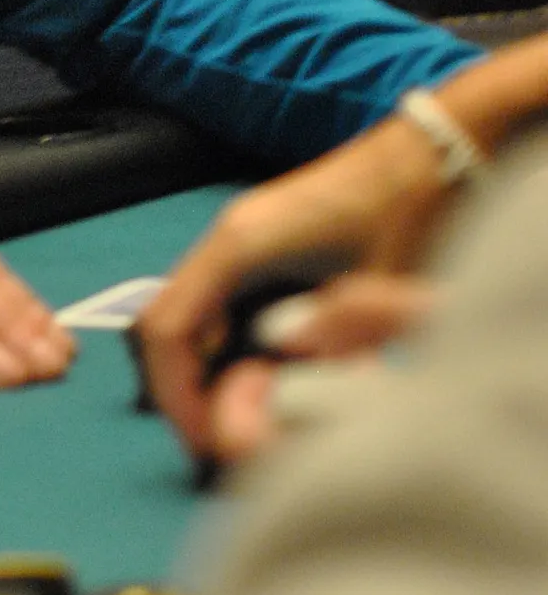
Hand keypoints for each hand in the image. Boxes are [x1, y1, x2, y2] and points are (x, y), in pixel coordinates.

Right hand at [137, 113, 451, 454]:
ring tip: (229, 413)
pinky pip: (212, 300)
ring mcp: (237, 235)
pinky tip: (253, 371)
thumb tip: (287, 412)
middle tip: (213, 436)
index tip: (205, 439)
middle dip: (179, 386)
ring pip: (184, 312)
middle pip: (163, 322)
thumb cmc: (408, 215)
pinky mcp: (257, 242)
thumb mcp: (373, 295)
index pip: (167, 330)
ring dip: (195, 366)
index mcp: (239, 245)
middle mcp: (225, 236)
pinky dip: (217, 344)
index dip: (176, 394)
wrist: (431, 155)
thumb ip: (331, 353)